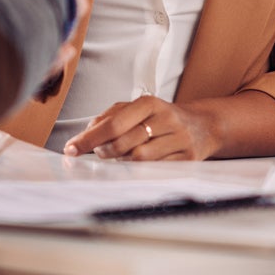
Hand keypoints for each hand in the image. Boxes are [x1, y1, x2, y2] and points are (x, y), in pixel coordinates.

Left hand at [63, 95, 218, 160]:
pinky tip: (135, 165)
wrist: (203, 126)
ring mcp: (178, 140)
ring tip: (118, 157)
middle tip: (98, 153)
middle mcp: (165, 119)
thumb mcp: (138, 108)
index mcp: (149, 103)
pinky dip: (139, 170)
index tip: (72, 148)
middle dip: (103, 151)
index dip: (89, 138)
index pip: (113, 123)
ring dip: (121, 161)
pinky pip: (155, 170)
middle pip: (123, 142)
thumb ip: (110, 116)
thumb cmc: (162, 118)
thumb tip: (87, 131)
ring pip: (138, 158)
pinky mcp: (187, 159)